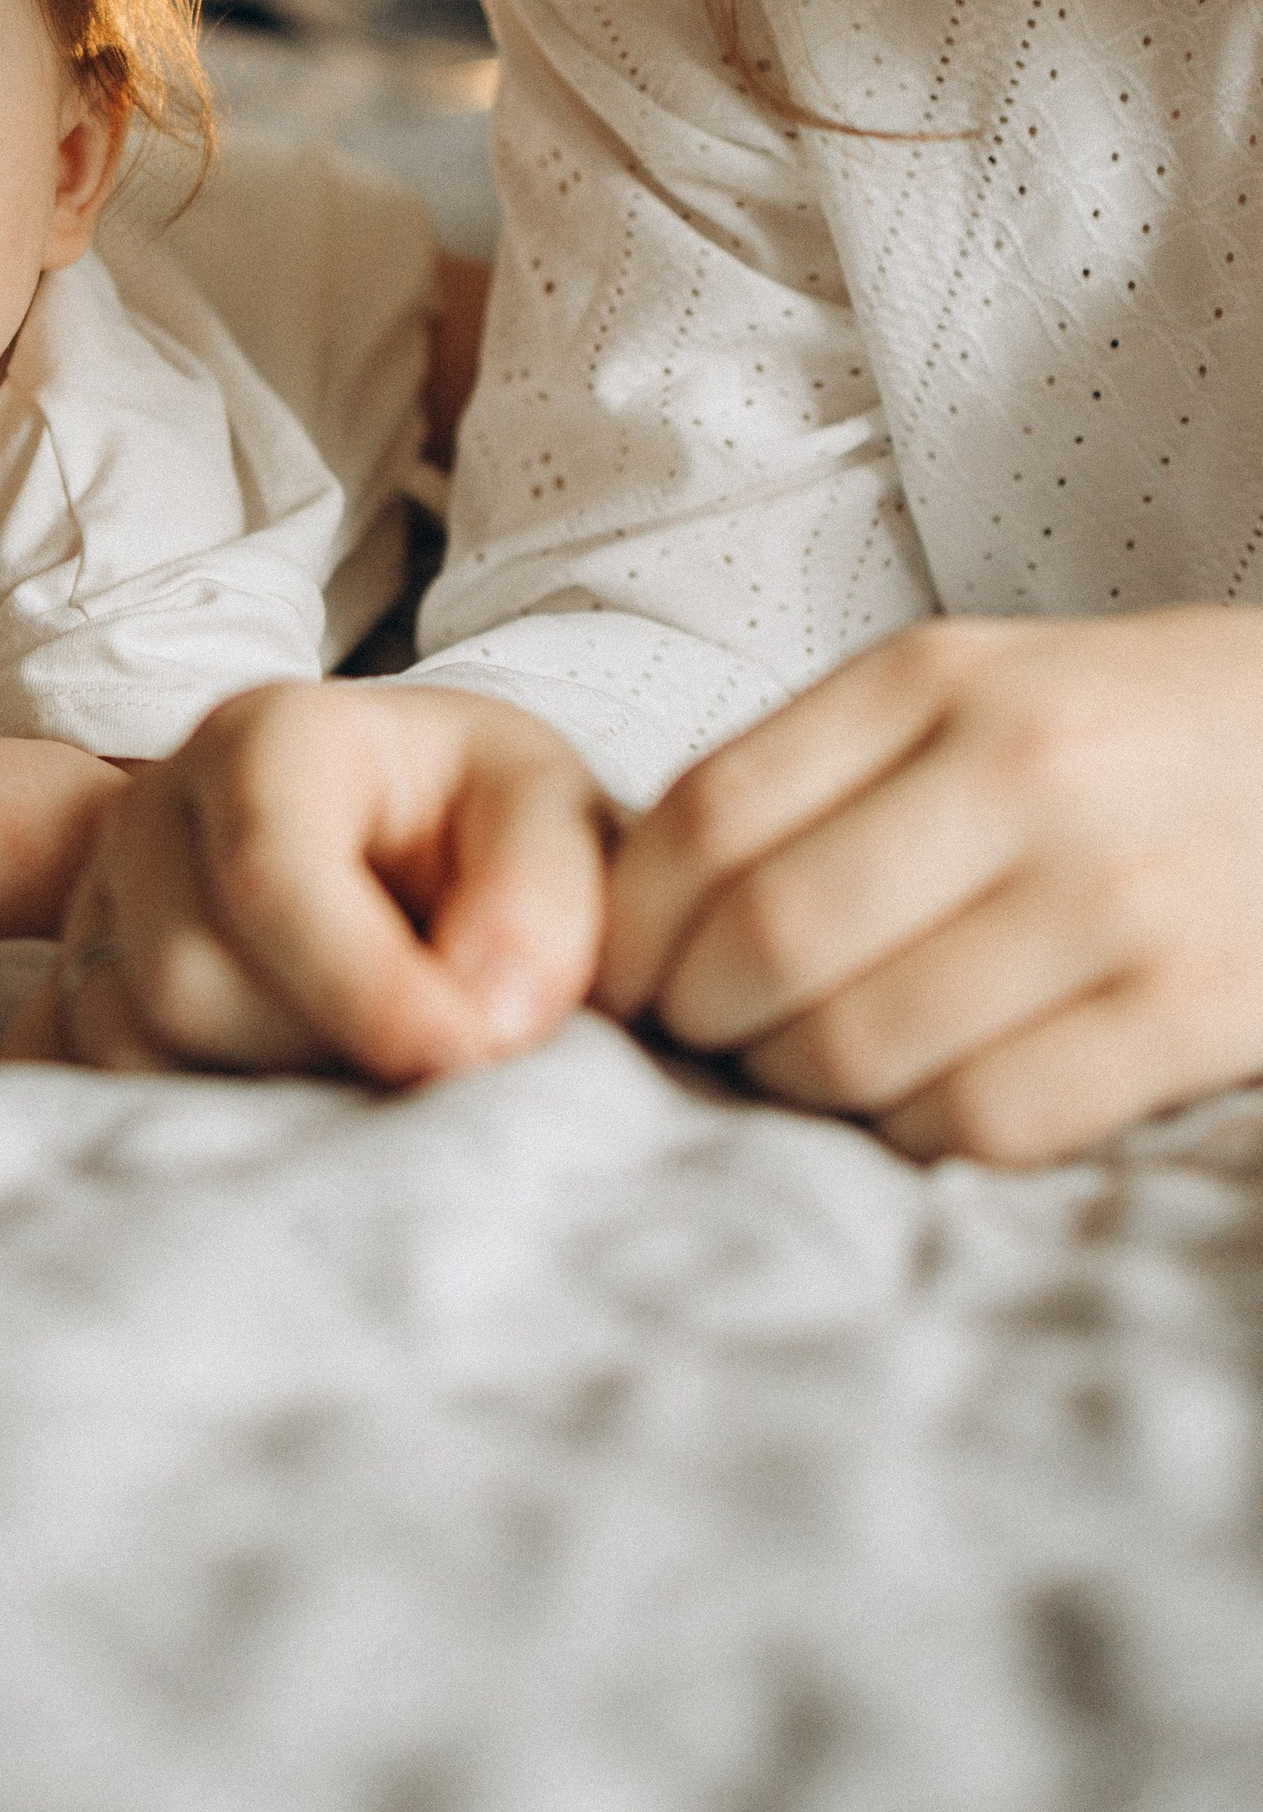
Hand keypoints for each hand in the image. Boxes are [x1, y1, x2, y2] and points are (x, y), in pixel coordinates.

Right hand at [0, 680, 609, 1076]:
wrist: (417, 838)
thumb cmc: (484, 823)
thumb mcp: (551, 815)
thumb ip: (541, 901)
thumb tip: (482, 1018)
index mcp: (267, 736)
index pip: (268, 873)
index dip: (365, 987)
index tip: (466, 1057)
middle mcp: (155, 810)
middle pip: (187, 980)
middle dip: (322, 1048)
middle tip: (430, 1057)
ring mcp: (100, 903)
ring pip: (135, 1050)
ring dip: (265, 1092)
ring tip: (363, 1065)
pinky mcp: (76, 988)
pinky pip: (92, 1085)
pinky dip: (195, 1117)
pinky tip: (283, 1093)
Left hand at [601, 609, 1262, 1165]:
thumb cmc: (1122, 735)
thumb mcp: (974, 689)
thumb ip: (821, 772)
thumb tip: (643, 908)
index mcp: (939, 678)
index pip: (707, 815)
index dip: (632, 926)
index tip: (617, 979)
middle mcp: (1022, 770)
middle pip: (769, 940)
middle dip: (699, 1019)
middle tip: (704, 1041)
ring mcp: (1115, 894)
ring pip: (862, 1045)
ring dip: (800, 1086)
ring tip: (811, 1070)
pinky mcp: (1195, 1008)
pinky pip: (986, 1118)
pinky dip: (921, 1133)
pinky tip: (927, 1101)